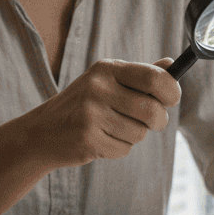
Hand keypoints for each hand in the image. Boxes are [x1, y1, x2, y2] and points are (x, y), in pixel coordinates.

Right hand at [17, 58, 180, 169]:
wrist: (41, 133)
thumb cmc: (82, 105)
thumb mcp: (106, 81)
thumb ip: (140, 75)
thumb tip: (171, 65)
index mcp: (106, 69)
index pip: (153, 77)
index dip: (171, 91)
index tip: (172, 99)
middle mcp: (98, 88)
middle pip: (152, 110)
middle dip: (158, 121)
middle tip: (150, 121)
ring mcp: (91, 114)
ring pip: (140, 133)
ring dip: (134, 136)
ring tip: (113, 128)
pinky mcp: (87, 139)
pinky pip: (124, 149)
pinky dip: (119, 148)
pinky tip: (101, 139)